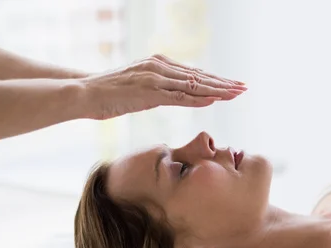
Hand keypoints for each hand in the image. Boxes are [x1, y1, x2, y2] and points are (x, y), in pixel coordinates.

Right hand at [80, 54, 246, 119]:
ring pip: (194, 85)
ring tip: (237, 93)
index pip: (194, 73)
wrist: (86, 93)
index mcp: (159, 64)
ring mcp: (156, 79)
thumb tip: (177, 93)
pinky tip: (214, 100)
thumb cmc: (110, 93)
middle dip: (224, 83)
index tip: (233, 85)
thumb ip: (159, 89)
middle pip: (199, 76)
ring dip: (218, 90)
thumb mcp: (140, 89)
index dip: (216, 80)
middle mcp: (160, 67)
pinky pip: (179, 96)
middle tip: (244, 87)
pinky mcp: (149, 92)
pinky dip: (199, 98)